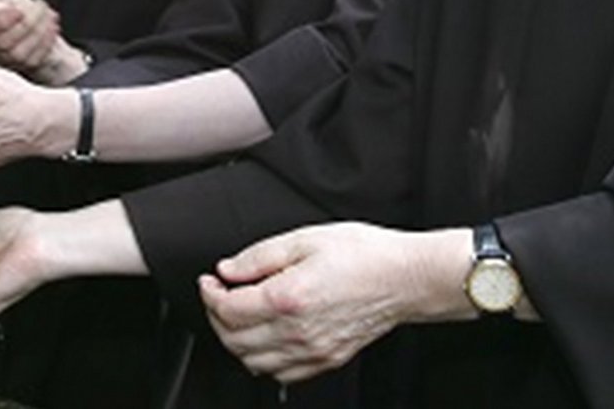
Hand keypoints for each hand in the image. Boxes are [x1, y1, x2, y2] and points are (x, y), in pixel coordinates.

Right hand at [0, 0, 67, 77]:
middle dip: (26, 23)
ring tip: (49, 14)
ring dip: (39, 33)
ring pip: (19, 53)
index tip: (16, 8)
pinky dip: (45, 44)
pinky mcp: (12, 65)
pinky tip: (52, 26)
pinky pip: (31, 60)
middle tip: (41, 5)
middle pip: (3, 43)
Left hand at [199, 222, 449, 382]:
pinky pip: (280, 374)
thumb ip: (258, 257)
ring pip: (252, 362)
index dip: (209, 293)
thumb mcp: (304, 238)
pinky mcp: (326, 360)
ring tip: (240, 315)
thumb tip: (227, 270)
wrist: (404, 278)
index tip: (210, 281)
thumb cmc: (363, 254)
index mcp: (288, 298)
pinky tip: (265, 336)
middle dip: (216, 316)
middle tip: (220, 295)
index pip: (227, 309)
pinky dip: (262, 359)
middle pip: (233, 340)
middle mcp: (297, 331)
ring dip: (236, 340)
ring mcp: (313, 351)